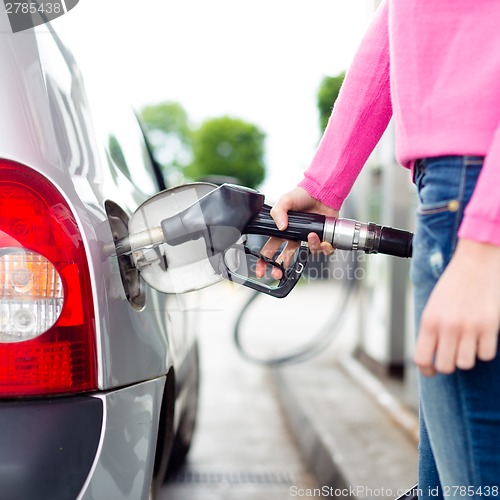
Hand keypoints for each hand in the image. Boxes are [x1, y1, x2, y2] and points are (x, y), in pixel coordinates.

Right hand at [255, 187, 338, 278]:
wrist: (321, 190)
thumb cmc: (302, 194)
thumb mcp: (285, 200)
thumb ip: (278, 212)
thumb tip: (280, 227)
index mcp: (283, 230)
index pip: (270, 248)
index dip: (264, 261)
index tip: (260, 271)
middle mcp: (295, 237)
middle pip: (285, 257)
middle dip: (280, 267)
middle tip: (278, 273)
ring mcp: (309, 238)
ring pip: (308, 253)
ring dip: (310, 247)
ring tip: (311, 236)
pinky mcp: (323, 238)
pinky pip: (324, 250)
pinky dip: (324, 247)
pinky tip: (323, 239)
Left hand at [414, 239, 499, 375]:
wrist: (476, 262)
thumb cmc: (454, 283)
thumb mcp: (433, 304)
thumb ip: (431, 328)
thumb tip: (431, 353)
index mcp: (429, 320)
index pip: (422, 358)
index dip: (427, 370)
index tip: (432, 370)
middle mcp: (447, 326)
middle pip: (445, 366)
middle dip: (449, 364)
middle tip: (453, 354)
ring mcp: (469, 327)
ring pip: (466, 363)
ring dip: (467, 357)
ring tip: (468, 342)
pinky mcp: (490, 326)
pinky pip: (486, 355)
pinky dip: (484, 350)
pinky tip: (482, 337)